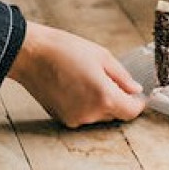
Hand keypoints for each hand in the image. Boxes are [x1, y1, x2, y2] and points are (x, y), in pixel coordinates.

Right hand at [7, 22, 145, 127]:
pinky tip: (75, 86)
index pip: (131, 112)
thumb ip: (122, 76)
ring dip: (101, 102)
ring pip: (99, 116)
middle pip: (116, 114)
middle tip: (108, 78)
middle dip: (118, 99)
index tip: (137, 95)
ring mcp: (75, 119)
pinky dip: (85, 105)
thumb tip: (135, 89)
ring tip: (87, 78)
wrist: (30, 55)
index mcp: (104, 97)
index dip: (138, 103)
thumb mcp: (101, 56)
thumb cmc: (64, 50)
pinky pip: (83, 115)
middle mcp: (91, 114)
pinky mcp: (63, 119)